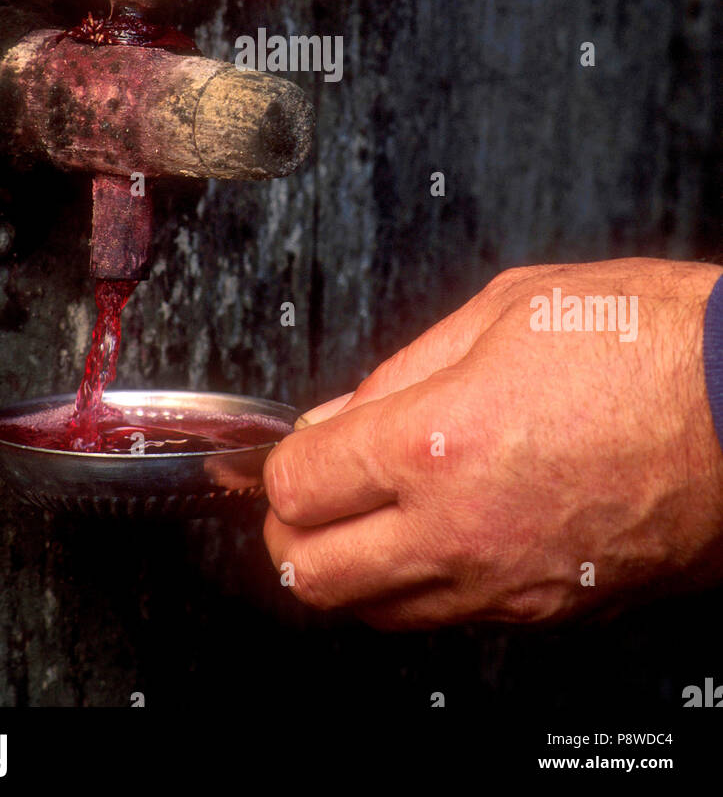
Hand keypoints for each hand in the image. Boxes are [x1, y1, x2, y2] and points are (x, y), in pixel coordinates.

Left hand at [263, 260, 722, 627]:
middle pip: (314, 572)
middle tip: (303, 496)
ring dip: (350, 568)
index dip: (282, 462)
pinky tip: (437, 536)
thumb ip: (405, 368)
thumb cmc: (645, 344)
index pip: (300, 484)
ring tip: (364, 518)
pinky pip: (451, 617)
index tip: (295, 447)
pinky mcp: (551, 610)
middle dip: (290, 531)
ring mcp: (506, 582)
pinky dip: (421, 586)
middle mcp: (461, 529)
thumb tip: (346, 411)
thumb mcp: (503, 309)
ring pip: (376, 611)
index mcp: (437, 443)